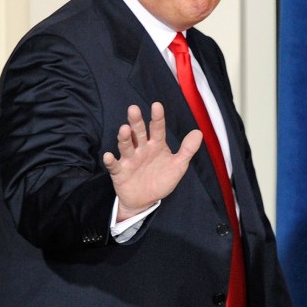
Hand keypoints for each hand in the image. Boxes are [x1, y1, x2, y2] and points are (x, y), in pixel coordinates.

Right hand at [103, 102, 202, 219]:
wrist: (145, 200)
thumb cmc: (161, 179)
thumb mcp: (178, 166)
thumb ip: (187, 150)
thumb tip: (198, 132)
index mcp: (156, 145)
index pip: (157, 129)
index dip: (157, 118)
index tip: (156, 106)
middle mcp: (141, 149)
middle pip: (138, 133)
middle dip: (136, 122)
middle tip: (134, 109)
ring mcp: (129, 160)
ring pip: (126, 146)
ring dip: (124, 138)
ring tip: (124, 129)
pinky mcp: (119, 172)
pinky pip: (114, 166)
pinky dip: (110, 161)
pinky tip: (108, 156)